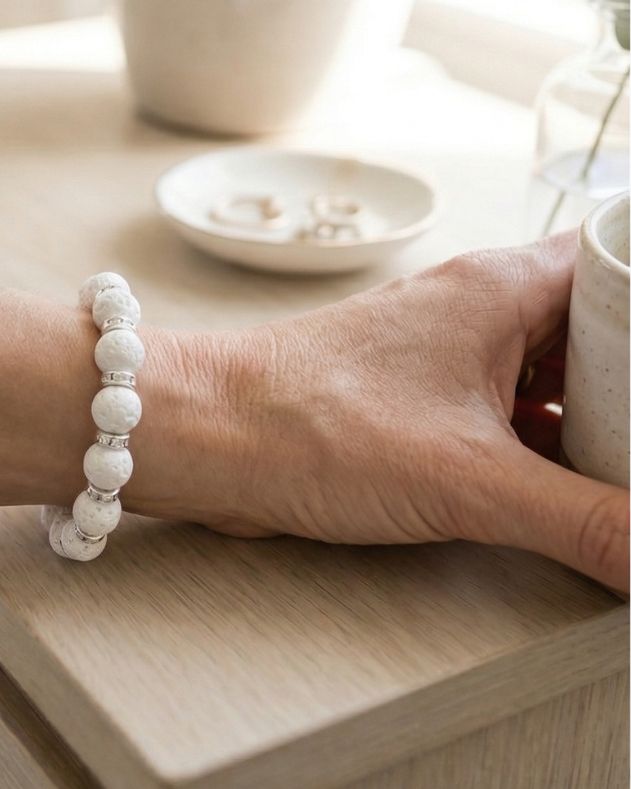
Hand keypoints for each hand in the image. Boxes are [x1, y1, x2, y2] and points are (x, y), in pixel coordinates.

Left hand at [148, 234, 628, 592]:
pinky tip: (579, 493)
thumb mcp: (469, 480)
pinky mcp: (423, 404)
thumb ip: (584, 522)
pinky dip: (551, 450)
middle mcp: (482, 310)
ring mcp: (451, 358)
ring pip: (558, 378)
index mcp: (505, 290)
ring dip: (601, 424)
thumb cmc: (308, 423)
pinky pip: (514, 415)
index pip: (623, 266)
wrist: (200, 436)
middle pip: (603, 331)